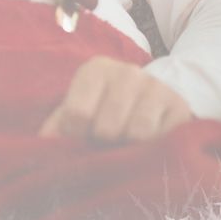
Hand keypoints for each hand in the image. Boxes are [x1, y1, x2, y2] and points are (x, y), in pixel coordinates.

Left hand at [37, 55, 193, 144]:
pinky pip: (163, 140)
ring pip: (136, 134)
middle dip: (103, 144)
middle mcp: (127, 72)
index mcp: (95, 69)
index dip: (77, 137)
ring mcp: (156, 87)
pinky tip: (147, 145)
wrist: (150, 98)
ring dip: (128, 148)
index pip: (77, 114)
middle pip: (107, 128)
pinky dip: (152, 150)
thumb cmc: (104, 109)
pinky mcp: (179, 106)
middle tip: (106, 143)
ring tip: (125, 144)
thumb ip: (57, 127)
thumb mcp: (78, 110)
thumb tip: (41, 148)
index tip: (82, 140)